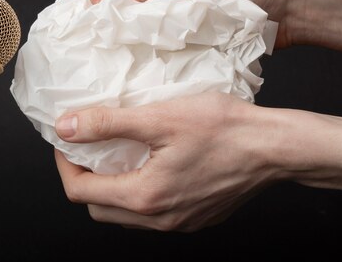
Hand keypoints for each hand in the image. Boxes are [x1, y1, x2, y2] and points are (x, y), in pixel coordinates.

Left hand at [54, 92, 278, 231]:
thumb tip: (66, 127)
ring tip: (115, 153)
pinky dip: (137, 192)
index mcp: (145, 197)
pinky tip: (147, 164)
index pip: (80, 192)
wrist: (276, 148)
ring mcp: (179, 223)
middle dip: (84, 179)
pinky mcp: (196, 217)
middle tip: (87, 148)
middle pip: (99, 209)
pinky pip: (152, 214)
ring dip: (111, 187)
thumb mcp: (159, 117)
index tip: (68, 139)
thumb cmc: (225, 130)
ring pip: (125, 215)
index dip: (65, 164)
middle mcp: (159, 219)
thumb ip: (108, 124)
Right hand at [67, 0, 316, 48]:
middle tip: (78, 50)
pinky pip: (148, 39)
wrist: (287, 7)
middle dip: (88, 22)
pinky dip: (135, 51)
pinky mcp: (182, 29)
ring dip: (112, 39)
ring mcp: (169, 8)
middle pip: (107, 0)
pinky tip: (133, 69)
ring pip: (126, 22)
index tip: (65, 26)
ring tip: (100, 64)